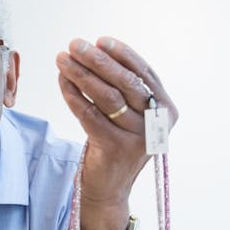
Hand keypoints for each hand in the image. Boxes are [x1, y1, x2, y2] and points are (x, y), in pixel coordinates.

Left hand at [56, 37, 177, 229]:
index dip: (122, 54)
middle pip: (125, 82)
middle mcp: (156, 124)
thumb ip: (126, 89)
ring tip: (62, 59)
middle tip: (75, 44)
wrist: (108, 189)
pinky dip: (73, 95)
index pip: (145, 74)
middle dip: (98, 60)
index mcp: (167, 111)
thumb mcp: (131, 116)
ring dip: (81, 73)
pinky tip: (62, 81)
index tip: (100, 40)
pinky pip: (89, 114)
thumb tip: (98, 50)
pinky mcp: (114, 148)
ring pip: (106, 96)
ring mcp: (137, 138)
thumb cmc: (116, 144)